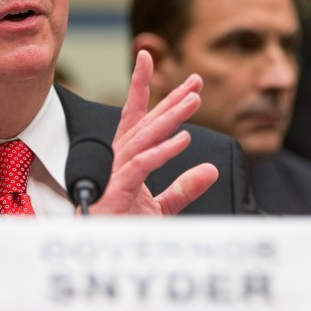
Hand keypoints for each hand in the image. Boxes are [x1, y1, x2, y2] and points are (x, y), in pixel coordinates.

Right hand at [90, 50, 218, 214]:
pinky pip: (142, 164)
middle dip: (170, 97)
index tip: (150, 58)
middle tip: (195, 80)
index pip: (137, 116)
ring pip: (145, 136)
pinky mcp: (118, 189)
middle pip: (146, 120)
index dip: (143, 86)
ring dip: (171, 117)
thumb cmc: (121, 229)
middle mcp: (119, 158)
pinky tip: (183, 139)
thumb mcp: (161, 208)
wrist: (100, 252)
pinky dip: (163, 151)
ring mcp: (116, 171)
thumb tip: (210, 169)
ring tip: (194, 100)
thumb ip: (184, 189)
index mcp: (127, 158)